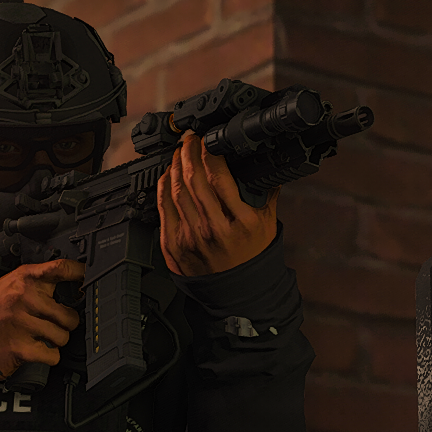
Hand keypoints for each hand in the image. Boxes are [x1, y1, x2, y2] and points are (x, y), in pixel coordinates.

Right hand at [0, 259, 83, 378]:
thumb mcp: (12, 283)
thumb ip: (39, 280)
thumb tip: (74, 281)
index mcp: (25, 279)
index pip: (60, 269)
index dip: (81, 274)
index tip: (90, 279)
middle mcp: (25, 298)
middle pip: (69, 314)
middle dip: (65, 323)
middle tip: (54, 323)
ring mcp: (23, 324)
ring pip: (63, 336)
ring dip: (56, 340)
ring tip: (41, 336)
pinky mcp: (21, 347)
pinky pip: (53, 355)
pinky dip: (48, 356)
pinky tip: (37, 349)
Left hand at [157, 132, 279, 276]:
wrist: (237, 292)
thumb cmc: (252, 256)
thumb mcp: (267, 221)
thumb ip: (264, 190)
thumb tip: (261, 161)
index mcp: (241, 222)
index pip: (219, 176)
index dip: (209, 151)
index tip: (208, 139)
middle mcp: (214, 229)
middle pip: (194, 179)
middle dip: (189, 152)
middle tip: (189, 138)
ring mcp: (191, 238)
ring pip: (176, 190)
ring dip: (176, 165)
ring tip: (180, 152)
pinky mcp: (174, 245)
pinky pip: (164, 208)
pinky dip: (164, 186)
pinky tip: (168, 174)